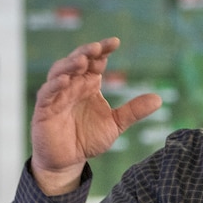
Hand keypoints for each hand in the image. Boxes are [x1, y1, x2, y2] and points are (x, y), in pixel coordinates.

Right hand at [30, 38, 161, 194]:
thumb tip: (159, 99)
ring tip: (82, 60)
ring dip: (69, 64)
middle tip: (98, 48)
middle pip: (77, 61)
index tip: (115, 42)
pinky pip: (47, 93)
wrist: (68, 160)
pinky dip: (54, 85)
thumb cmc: (88, 138)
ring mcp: (57, 95)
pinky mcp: (44, 109)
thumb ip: (133, 111)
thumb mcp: (115, 124)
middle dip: (86, 52)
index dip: (103, 50)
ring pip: (59, 72)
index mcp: (89, 84)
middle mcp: (72, 85)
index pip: (96, 61)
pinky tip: (65, 80)